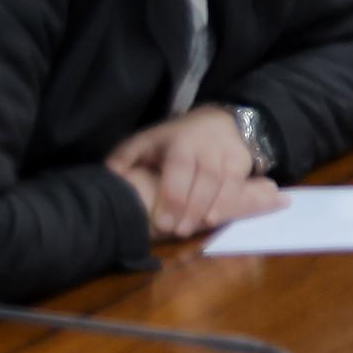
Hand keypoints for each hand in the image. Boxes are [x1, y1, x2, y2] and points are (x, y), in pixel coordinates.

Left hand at [108, 106, 283, 239]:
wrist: (218, 120)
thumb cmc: (174, 138)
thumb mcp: (147, 140)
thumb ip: (126, 156)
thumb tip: (110, 174)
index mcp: (180, 142)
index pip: (178, 170)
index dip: (172, 198)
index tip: (162, 223)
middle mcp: (206, 147)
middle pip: (202, 180)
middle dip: (190, 209)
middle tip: (176, 232)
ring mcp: (227, 154)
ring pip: (222, 183)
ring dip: (208, 209)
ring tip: (192, 230)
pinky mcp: (242, 161)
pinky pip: (237, 185)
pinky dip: (228, 203)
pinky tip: (216, 219)